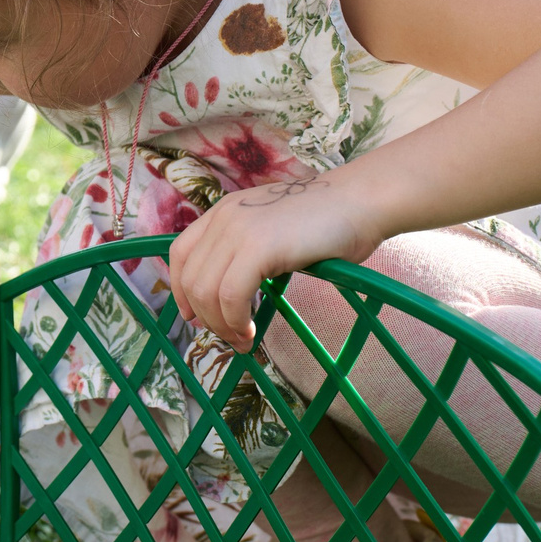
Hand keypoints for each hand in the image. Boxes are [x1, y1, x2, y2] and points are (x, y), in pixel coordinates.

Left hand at [167, 172, 384, 347]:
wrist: (360, 201)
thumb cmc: (329, 221)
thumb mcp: (273, 230)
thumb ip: (248, 250)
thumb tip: (232, 295)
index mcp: (223, 211)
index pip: (180, 254)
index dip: (181, 290)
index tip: (195, 317)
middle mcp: (223, 217)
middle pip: (190, 279)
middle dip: (206, 318)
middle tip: (231, 338)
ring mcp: (238, 230)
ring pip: (206, 292)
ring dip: (221, 326)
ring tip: (244, 340)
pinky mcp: (258, 247)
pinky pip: (230, 296)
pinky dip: (235, 321)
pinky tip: (252, 330)